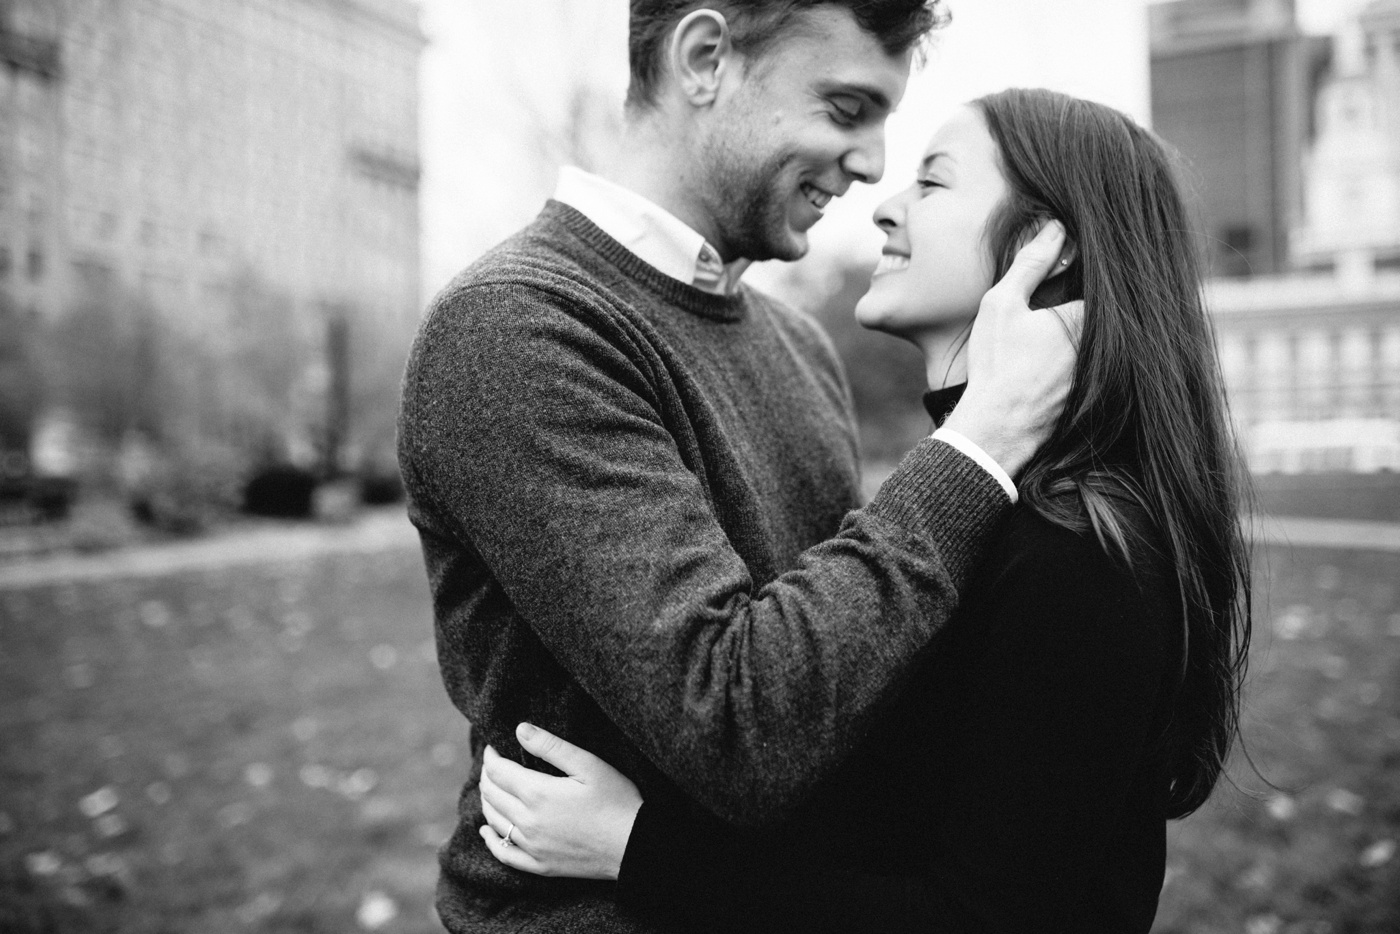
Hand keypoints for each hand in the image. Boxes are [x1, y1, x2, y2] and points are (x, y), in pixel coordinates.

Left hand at [478, 722, 642, 880]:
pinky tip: (486, 830)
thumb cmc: (616, 800)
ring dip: (487, 800)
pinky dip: (490, 839)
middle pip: (492, 795)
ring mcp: (532, 846)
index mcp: (538, 793)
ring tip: (490, 787)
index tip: (493, 747)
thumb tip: (519, 729)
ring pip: (494, 820)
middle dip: (487, 775)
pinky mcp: (539, 865)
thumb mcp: (588, 764)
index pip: (498, 771)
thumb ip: (551, 746)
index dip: (491, 757)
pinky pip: (504, 853)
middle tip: (493, 763)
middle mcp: (528, 821)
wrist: (634, 845)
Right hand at [942, 220, 1083, 477]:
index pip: (1102, 282)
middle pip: (1104, 315)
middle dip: (1083, 306)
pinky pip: (1097, 370)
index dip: (1083, 274)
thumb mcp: (1003, 304)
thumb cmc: (997, 366)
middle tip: (1052, 310)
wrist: (996, 430)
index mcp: (1088, 318)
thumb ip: (1031, 264)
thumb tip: (1054, 227)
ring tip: (1048, 340)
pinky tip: (1050, 368)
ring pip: (1100, 344)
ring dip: (1083, 338)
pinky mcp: (1096, 398)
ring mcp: (1104, 376)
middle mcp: (1107, 347)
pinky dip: (1080, 365)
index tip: (1069, 270)